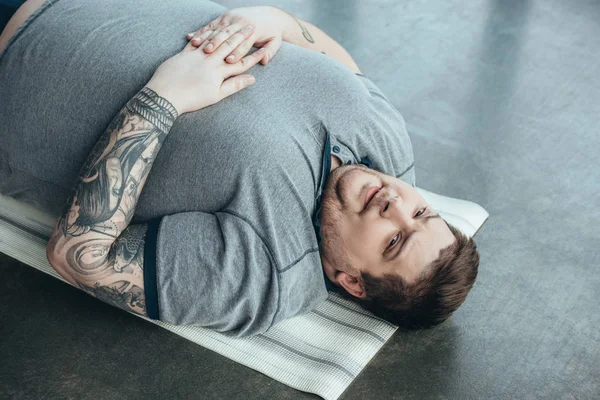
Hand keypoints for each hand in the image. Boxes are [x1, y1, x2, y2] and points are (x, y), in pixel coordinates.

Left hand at [145, 25, 265, 114]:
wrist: (165, 95)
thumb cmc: (192, 99)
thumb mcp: (216, 95)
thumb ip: (235, 85)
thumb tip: (252, 79)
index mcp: (219, 71)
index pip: (241, 63)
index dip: (254, 57)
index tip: (264, 51)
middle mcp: (210, 60)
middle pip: (230, 46)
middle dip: (243, 37)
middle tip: (252, 28)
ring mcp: (197, 54)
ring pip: (215, 40)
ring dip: (227, 32)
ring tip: (236, 25)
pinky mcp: (184, 52)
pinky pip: (198, 40)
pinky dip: (205, 34)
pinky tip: (211, 29)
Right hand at [185, 6, 286, 64]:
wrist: (270, 15)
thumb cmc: (272, 33)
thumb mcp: (275, 42)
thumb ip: (270, 51)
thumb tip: (264, 60)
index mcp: (254, 31)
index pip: (244, 44)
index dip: (237, 53)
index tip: (229, 62)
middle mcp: (241, 22)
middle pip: (227, 36)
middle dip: (217, 44)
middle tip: (208, 54)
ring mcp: (231, 18)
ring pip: (216, 29)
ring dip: (205, 38)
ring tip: (196, 47)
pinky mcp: (223, 17)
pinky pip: (210, 25)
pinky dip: (200, 32)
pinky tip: (191, 39)